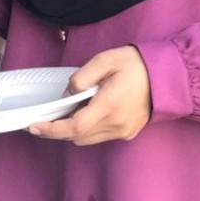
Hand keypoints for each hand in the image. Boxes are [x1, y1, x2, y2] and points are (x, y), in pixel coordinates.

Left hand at [28, 46, 151, 143]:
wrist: (166, 76)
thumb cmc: (134, 64)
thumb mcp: (105, 60)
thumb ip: (82, 77)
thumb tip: (67, 95)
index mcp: (109, 106)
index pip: (74, 127)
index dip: (52, 129)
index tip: (34, 126)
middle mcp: (116, 124)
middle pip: (78, 136)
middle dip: (59, 129)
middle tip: (48, 115)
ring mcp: (123, 131)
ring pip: (88, 139)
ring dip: (74, 129)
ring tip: (68, 111)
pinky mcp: (128, 133)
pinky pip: (100, 136)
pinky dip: (88, 129)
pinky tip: (87, 112)